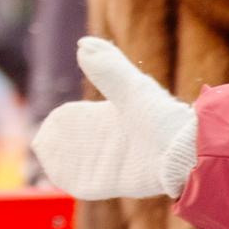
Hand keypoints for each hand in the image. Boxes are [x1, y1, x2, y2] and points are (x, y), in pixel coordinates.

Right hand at [31, 38, 196, 200]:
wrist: (187, 150)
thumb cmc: (163, 116)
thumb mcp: (132, 89)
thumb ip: (109, 68)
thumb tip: (83, 44)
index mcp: (112, 118)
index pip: (79, 119)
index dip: (63, 120)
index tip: (52, 120)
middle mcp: (112, 141)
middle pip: (74, 143)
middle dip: (57, 143)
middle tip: (41, 142)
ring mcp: (113, 162)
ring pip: (77, 163)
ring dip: (60, 160)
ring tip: (46, 157)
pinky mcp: (117, 182)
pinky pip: (87, 184)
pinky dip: (71, 179)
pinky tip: (59, 175)